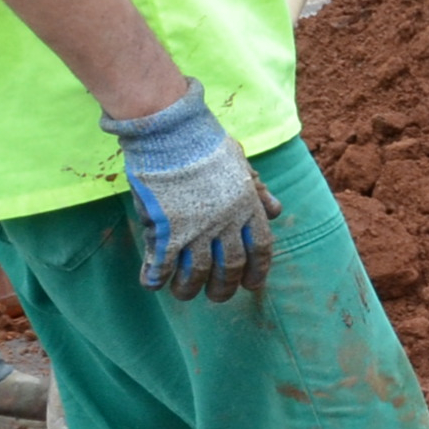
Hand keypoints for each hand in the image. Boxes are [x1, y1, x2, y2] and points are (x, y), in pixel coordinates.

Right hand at [102, 80, 280, 299]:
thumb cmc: (204, 145)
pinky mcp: (168, 227)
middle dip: (223, 288)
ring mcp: (198, 227)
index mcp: (248, 207)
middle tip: (215, 297)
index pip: (261, 248)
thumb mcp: (240, 165)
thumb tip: (277, 212)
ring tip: (183, 294)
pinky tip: (151, 284)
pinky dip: (157, 277)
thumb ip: (258, 192)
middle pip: (230, 267)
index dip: (257, 271)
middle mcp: (227, 222)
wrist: (172, 131)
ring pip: (198, 271)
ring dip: (189, 288)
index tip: (251, 285)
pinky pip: (163, 262)